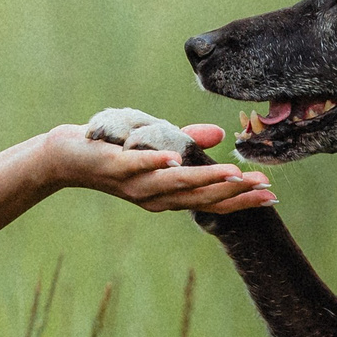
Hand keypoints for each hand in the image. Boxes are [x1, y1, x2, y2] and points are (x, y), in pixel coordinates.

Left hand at [35, 122, 275, 214]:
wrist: (66, 157)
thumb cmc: (113, 150)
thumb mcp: (157, 145)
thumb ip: (187, 143)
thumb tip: (219, 136)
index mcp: (167, 194)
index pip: (210, 201)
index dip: (240, 199)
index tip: (271, 195)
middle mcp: (154, 196)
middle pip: (200, 198)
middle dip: (233, 193)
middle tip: (264, 187)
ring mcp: (134, 183)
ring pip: (174, 184)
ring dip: (204, 180)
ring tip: (233, 176)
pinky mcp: (114, 165)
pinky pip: (137, 165)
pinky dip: (155, 163)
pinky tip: (174, 160)